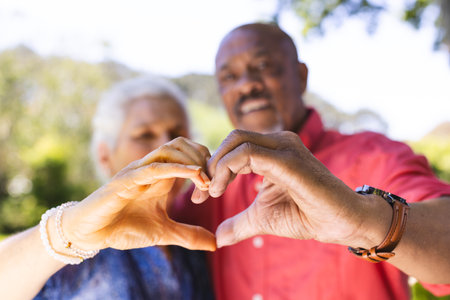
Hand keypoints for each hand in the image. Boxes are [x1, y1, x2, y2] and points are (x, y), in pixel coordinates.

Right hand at [62, 137, 215, 251]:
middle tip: (214, 178)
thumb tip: (215, 244)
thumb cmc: (125, 228)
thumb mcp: (165, 233)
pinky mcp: (125, 180)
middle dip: (203, 156)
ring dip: (191, 160)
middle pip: (181, 144)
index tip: (218, 184)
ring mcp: (138, 171)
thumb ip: (189, 235)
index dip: (206, 163)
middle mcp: (151, 168)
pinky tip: (193, 175)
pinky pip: (153, 168)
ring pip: (169, 149)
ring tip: (205, 180)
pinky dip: (175, 168)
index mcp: (161, 176)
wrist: (92, 234)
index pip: (188, 153)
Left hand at [192, 130, 371, 247]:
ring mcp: (284, 147)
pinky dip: (226, 169)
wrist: (340, 223)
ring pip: (236, 142)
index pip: (233, 147)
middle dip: (211, 164)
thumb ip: (239, 223)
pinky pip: (247, 154)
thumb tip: (217, 237)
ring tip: (211, 192)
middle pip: (232, 139)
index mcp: (272, 151)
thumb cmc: (306, 216)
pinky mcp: (288, 159)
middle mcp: (278, 142)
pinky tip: (220, 189)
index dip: (213, 168)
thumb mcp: (262, 219)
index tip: (200, 195)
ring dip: (217, 166)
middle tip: (200, 193)